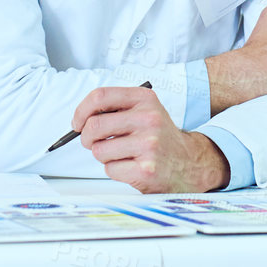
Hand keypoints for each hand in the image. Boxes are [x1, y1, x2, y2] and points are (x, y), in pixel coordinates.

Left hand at [72, 86, 228, 192]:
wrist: (189, 162)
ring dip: (103, 156)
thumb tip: (81, 118)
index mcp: (145, 99)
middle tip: (90, 142)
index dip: (81, 110)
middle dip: (86, 138)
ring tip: (120, 154)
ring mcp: (148, 144)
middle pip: (94, 126)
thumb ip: (116, 108)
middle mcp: (148, 118)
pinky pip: (110, 169)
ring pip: (99, 150)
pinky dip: (114, 170)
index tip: (77, 122)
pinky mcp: (146, 169)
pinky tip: (131, 166)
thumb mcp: (145, 110)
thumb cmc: (159, 137)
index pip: (101, 96)